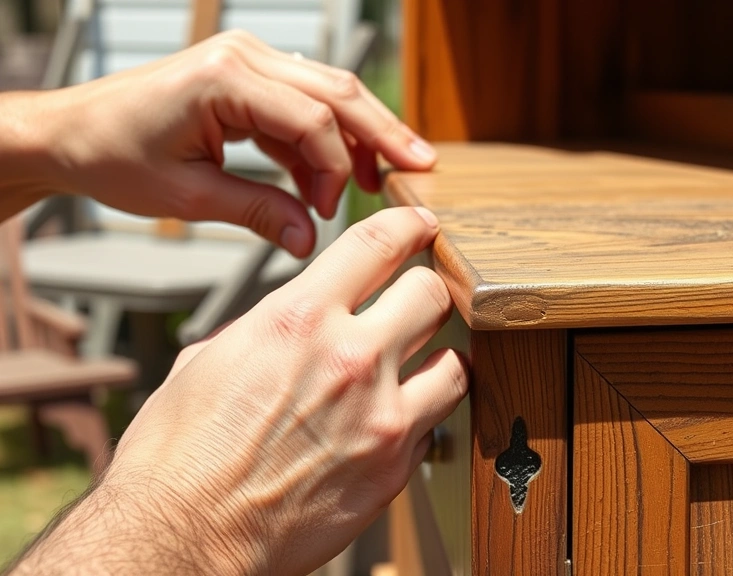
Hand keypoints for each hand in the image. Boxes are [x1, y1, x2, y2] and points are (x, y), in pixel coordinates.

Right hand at [9, 207, 467, 575]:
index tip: (420, 225)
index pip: (378, 244)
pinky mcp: (395, 467)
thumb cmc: (181, 456)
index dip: (408, 224)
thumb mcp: (208, 359)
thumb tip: (295, 318)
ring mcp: (381, 416)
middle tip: (414, 299)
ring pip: (455, 359)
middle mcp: (350, 360)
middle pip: (431, 293)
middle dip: (423, 290)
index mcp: (298, 320)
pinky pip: (436, 422)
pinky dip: (424, 413)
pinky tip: (398, 415)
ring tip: (418, 361)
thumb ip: (269, 325)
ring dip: (437, 354)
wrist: (184, 536)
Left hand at [20, 30, 435, 256]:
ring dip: (362, 134)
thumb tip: (311, 239)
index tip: (333, 212)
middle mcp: (243, 57)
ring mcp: (248, 61)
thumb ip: (257, 212)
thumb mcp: (187, 195)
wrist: (71, 133)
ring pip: (328, 92)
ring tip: (389, 175)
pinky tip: (338, 175)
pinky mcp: (247, 76)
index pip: (312, 119)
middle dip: (382, 133)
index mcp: (225, 77)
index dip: (335, 169)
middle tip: (422, 168)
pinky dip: (326, 139)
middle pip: (336, 92)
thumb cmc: (115, 155)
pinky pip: (303, 103)